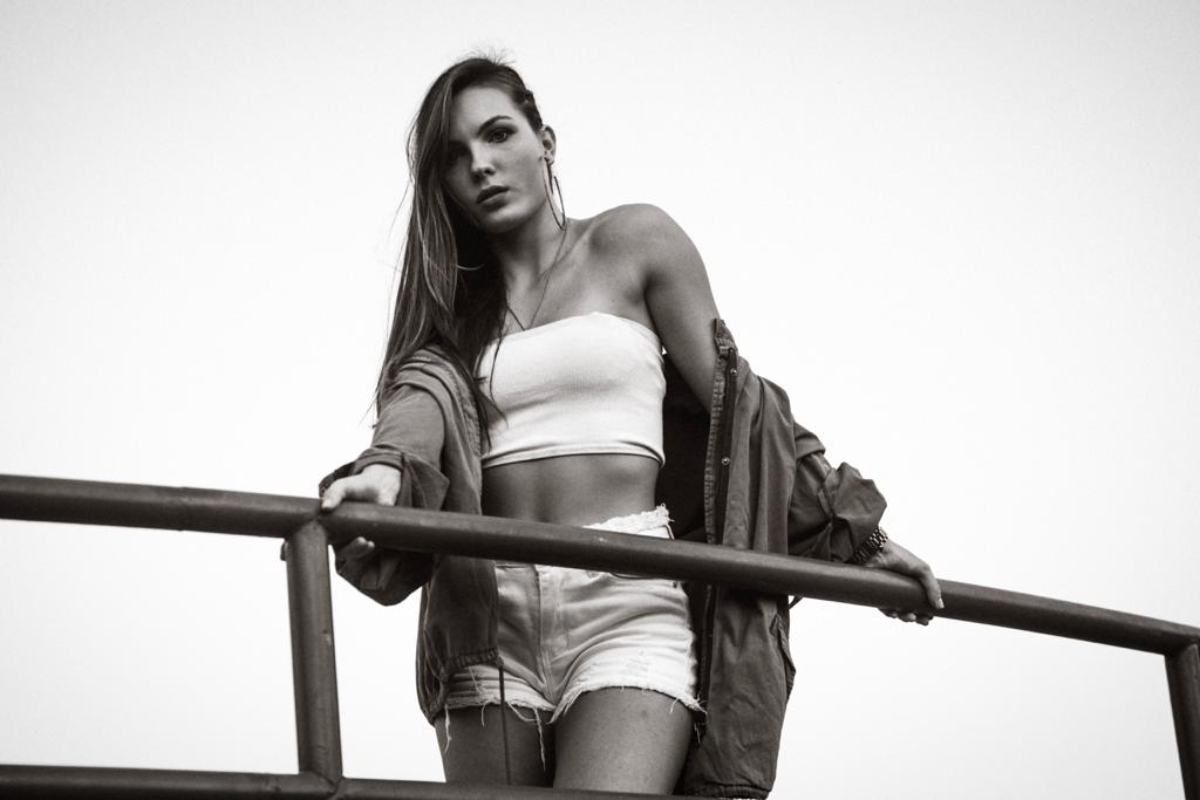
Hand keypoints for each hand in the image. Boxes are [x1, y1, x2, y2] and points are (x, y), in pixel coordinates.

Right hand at [280, 465, 401, 561]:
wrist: (382, 487)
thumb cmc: (357, 486)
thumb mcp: (344, 486)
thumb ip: (335, 493)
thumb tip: (325, 507)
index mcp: (321, 522)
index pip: (302, 536)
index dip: (289, 548)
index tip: (283, 554)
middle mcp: (332, 534)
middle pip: (322, 550)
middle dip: (321, 555)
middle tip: (321, 552)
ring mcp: (348, 539)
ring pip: (345, 553)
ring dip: (352, 550)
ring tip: (362, 541)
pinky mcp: (365, 542)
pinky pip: (361, 552)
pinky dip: (364, 549)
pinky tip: (370, 543)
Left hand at [860, 536, 942, 625]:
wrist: (877, 552)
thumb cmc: (899, 557)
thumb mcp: (922, 570)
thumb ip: (932, 587)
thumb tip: (940, 607)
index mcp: (912, 583)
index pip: (921, 601)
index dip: (926, 611)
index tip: (930, 617)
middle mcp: (900, 589)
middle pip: (911, 609)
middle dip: (918, 618)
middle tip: (923, 620)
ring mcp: (888, 592)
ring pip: (897, 611)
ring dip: (905, 617)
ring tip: (910, 617)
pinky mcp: (876, 594)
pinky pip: (883, 608)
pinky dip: (889, 613)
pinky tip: (894, 614)